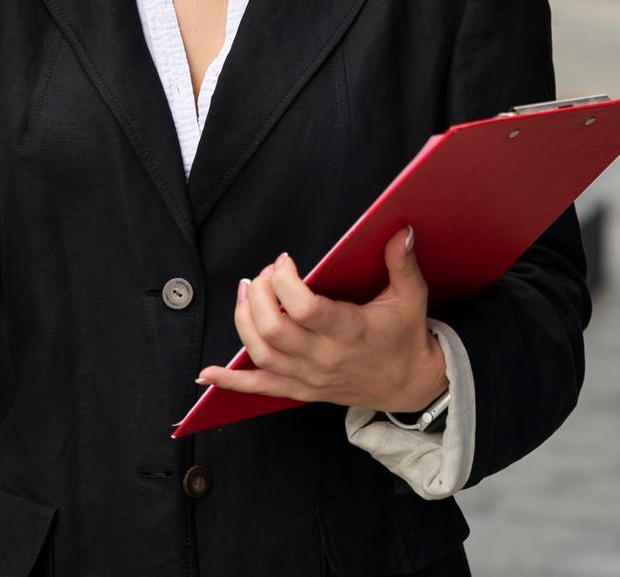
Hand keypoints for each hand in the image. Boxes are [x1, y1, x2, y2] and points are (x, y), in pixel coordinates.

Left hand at [195, 227, 447, 413]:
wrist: (410, 384)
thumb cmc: (406, 336)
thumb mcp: (411, 296)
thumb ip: (402, 262)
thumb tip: (400, 229)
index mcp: (350, 331)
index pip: (304, 308)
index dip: (285, 282)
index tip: (285, 261)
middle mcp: (324, 356)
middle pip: (274, 329)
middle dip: (259, 295)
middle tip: (263, 274)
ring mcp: (309, 376)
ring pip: (261, 353)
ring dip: (243, 321)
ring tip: (246, 293)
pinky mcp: (301, 389)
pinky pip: (260, 388)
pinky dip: (231, 381)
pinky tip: (207, 372)